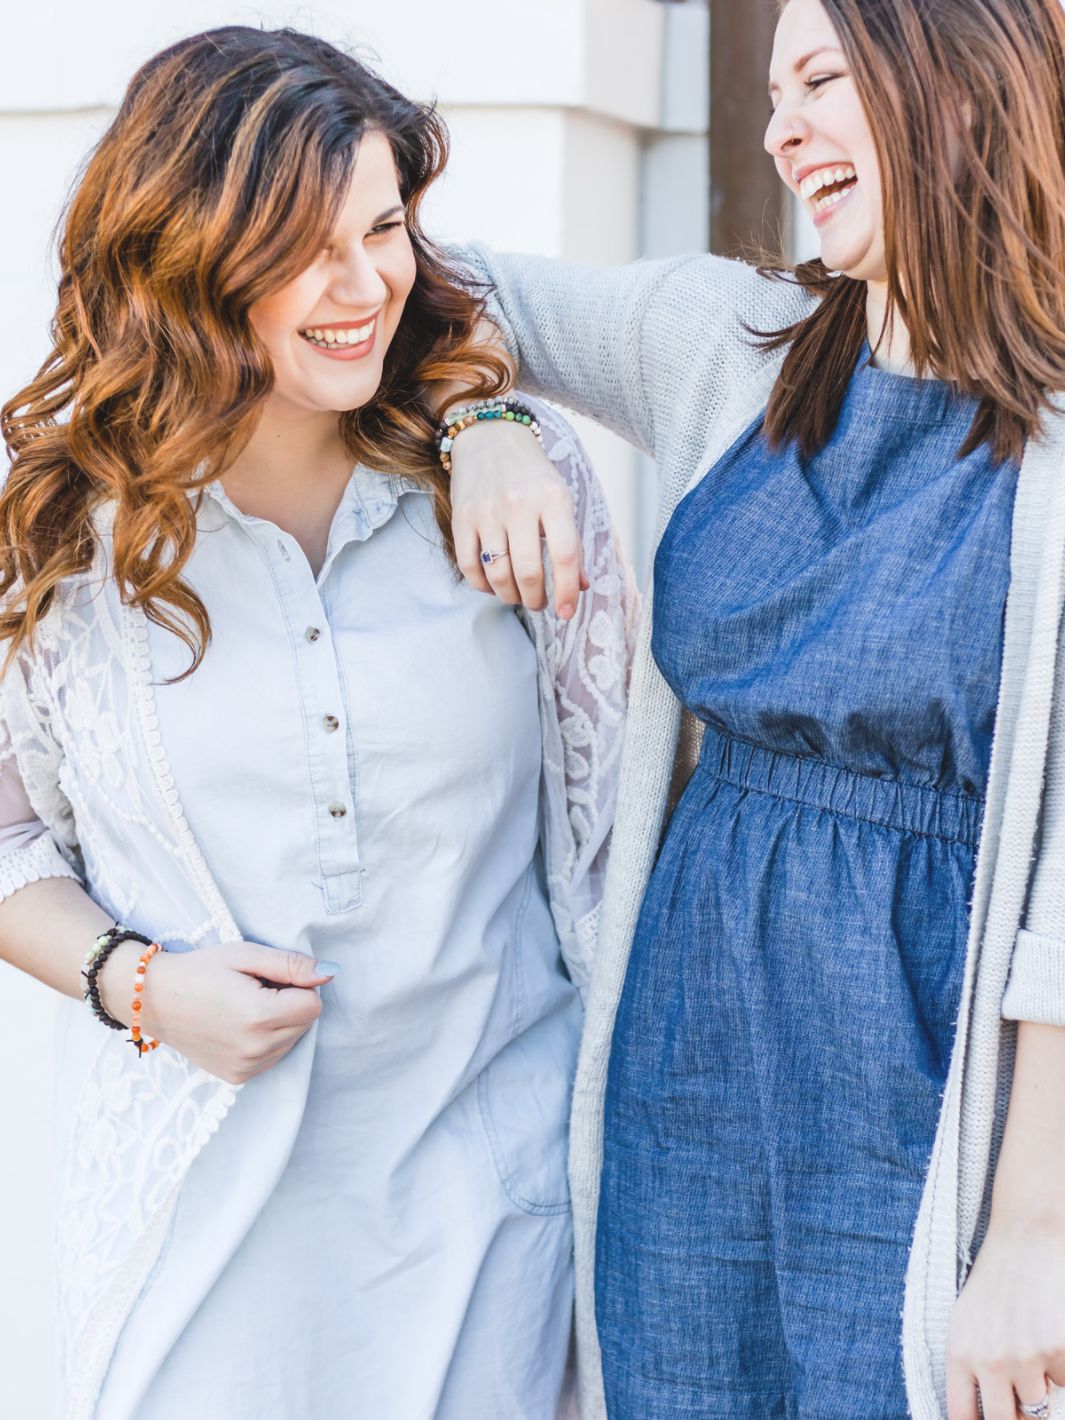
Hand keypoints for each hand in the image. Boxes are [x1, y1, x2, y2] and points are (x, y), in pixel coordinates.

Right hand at [98, 939, 334, 1085]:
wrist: (154, 1001)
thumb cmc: (199, 971)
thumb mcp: (245, 955)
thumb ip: (290, 965)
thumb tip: (329, 972)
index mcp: (258, 1016)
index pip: (313, 1004)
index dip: (298, 985)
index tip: (269, 978)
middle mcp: (255, 1048)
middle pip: (306, 1023)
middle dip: (290, 1003)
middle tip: (254, 990)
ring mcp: (246, 1067)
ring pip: (292, 1040)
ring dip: (280, 1023)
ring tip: (244, 1007)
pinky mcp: (239, 1077)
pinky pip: (274, 1056)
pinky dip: (266, 1039)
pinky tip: (239, 1026)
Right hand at [449, 419, 587, 618]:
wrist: (490, 436)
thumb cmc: (532, 474)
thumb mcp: (560, 499)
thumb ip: (571, 542)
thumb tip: (579, 588)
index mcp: (553, 498)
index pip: (565, 555)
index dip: (566, 591)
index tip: (566, 613)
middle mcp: (519, 504)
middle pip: (528, 571)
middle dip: (536, 600)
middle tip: (539, 604)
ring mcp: (487, 511)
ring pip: (497, 574)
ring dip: (510, 597)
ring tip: (518, 596)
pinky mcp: (461, 517)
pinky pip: (469, 566)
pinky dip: (482, 586)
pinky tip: (493, 585)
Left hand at [947, 1222, 1064, 1418]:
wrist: (1027, 1237)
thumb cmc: (997, 1281)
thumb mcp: (969, 1320)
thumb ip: (973, 1367)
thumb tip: (988, 1414)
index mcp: (960, 1352)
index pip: (962, 1416)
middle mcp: (990, 1360)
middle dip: (1019, 1419)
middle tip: (1023, 1405)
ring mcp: (1027, 1358)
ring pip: (1042, 1402)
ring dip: (1042, 1382)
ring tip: (1033, 1340)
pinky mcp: (1059, 1350)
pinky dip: (1062, 1363)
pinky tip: (1053, 1329)